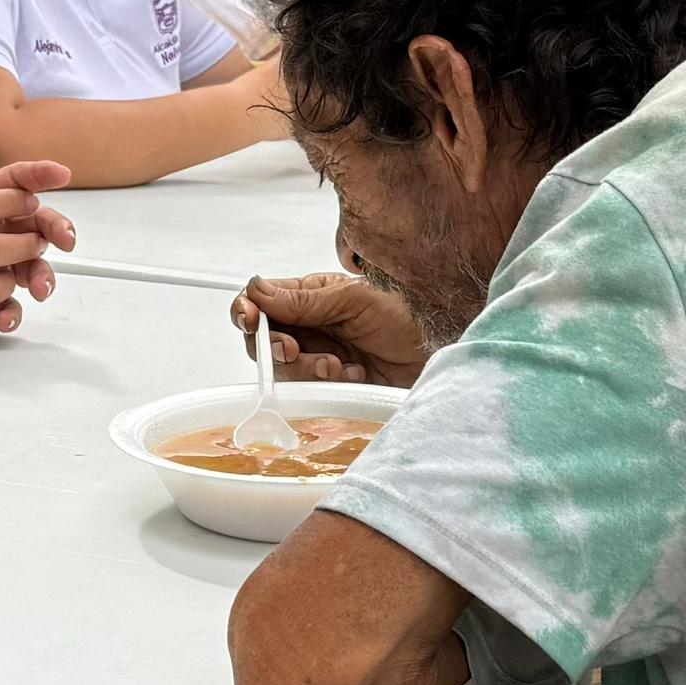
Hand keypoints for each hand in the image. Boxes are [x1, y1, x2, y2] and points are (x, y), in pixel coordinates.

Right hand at [237, 270, 425, 386]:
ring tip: (339, 365)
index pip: (260, 301)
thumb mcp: (355, 299)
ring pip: (282, 370)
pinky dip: (327, 385)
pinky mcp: (328, 386)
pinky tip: (354, 376)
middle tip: (296, 349)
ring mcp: (316, 357)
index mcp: (309, 296)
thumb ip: (305, 299)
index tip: (251, 320)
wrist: (438, 352)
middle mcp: (308, 327)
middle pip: (262, 341)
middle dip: (275, 347)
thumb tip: (259, 292)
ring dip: (307, 369)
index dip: (247, 311)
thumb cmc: (407, 316)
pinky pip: (306, 392)